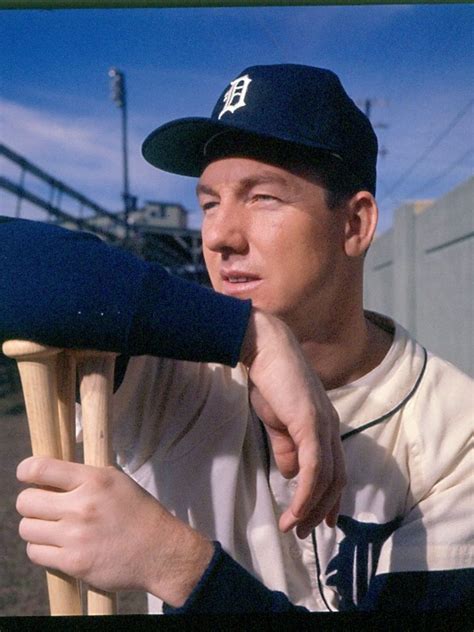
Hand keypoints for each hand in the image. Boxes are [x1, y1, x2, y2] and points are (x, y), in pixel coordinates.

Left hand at [16, 457, 213, 606]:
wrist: (160, 551)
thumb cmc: (139, 512)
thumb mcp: (117, 481)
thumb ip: (84, 476)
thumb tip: (50, 475)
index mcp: (94, 480)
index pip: (40, 469)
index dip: (26, 471)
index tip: (27, 475)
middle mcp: (82, 505)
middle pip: (25, 502)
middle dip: (30, 503)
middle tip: (43, 506)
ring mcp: (76, 536)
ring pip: (27, 529)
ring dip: (35, 527)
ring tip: (52, 527)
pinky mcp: (73, 562)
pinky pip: (36, 553)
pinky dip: (42, 548)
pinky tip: (57, 545)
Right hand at [241, 309, 345, 537]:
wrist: (264, 348)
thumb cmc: (269, 379)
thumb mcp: (276, 420)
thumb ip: (286, 446)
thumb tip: (291, 474)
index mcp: (325, 425)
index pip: (336, 468)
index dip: (330, 497)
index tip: (320, 520)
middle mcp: (330, 427)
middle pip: (336, 479)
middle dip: (321, 509)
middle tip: (304, 532)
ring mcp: (323, 425)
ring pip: (326, 479)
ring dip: (310, 508)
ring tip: (293, 528)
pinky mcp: (310, 424)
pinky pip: (314, 469)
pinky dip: (305, 495)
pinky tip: (292, 510)